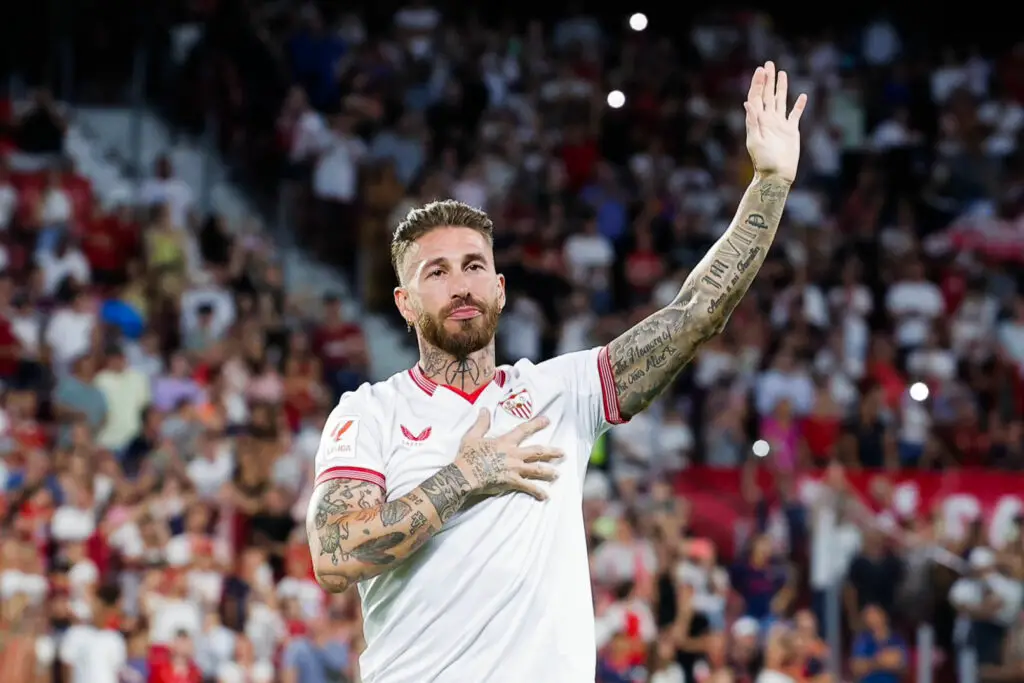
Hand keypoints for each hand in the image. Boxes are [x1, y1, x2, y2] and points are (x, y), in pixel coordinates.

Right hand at [454, 410, 562, 500]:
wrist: (464, 474)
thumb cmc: (467, 455)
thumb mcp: (472, 436)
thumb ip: (481, 423)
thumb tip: (484, 409)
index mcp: (505, 442)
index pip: (524, 430)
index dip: (536, 424)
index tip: (547, 420)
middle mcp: (514, 454)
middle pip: (537, 452)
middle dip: (551, 452)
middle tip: (562, 453)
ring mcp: (514, 468)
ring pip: (537, 469)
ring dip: (549, 471)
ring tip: (557, 474)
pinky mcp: (512, 481)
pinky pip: (528, 487)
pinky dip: (538, 491)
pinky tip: (545, 496)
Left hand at [743, 61, 806, 183]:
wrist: (776, 175)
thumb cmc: (764, 161)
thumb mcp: (755, 141)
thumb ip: (752, 121)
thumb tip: (747, 102)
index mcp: (758, 121)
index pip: (757, 97)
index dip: (758, 83)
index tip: (760, 70)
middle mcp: (769, 120)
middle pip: (768, 95)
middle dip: (768, 79)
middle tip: (769, 63)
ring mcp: (780, 124)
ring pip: (781, 100)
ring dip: (781, 87)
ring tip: (782, 73)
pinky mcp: (791, 131)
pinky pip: (795, 115)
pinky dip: (799, 106)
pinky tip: (802, 96)